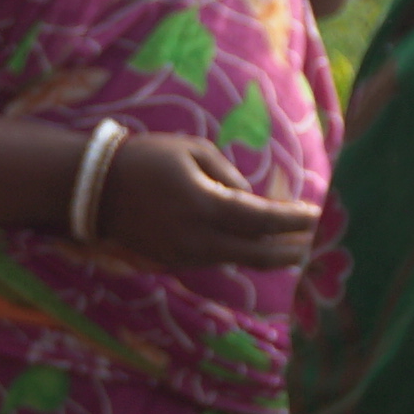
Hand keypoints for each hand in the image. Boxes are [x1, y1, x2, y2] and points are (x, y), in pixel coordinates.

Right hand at [92, 130, 317, 274]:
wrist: (95, 189)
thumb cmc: (147, 158)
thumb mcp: (193, 151)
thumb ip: (229, 175)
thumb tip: (251, 198)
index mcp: (205, 205)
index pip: (263, 218)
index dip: (294, 219)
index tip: (318, 215)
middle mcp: (199, 239)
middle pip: (258, 253)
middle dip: (292, 250)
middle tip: (318, 243)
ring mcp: (187, 256)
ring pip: (239, 260)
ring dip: (269, 255)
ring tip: (297, 247)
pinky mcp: (176, 262)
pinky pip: (218, 260)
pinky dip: (242, 254)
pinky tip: (257, 247)